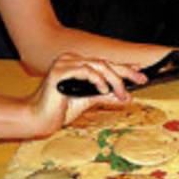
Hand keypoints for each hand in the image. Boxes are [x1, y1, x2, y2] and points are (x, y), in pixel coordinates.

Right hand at [28, 53, 144, 133]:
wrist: (38, 119)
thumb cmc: (58, 110)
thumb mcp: (88, 102)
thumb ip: (104, 97)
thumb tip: (125, 97)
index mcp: (77, 65)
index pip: (104, 64)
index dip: (123, 67)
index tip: (140, 73)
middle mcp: (71, 60)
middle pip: (104, 63)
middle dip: (125, 72)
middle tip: (141, 80)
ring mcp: (65, 63)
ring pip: (98, 66)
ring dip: (114, 80)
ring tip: (122, 93)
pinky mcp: (60, 71)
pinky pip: (86, 71)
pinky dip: (98, 80)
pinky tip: (104, 90)